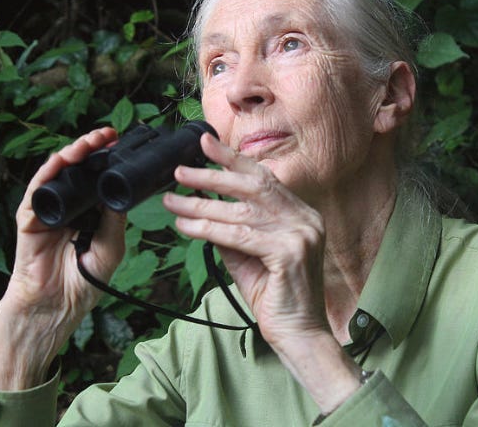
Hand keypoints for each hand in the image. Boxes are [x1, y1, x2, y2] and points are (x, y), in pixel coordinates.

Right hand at [0, 127, 126, 388]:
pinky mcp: (29, 221)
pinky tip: (60, 163)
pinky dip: (47, 175)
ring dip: (70, 156)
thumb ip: (114, 220)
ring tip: (87, 143)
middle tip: (106, 135)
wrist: (55, 308)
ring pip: (56, 175)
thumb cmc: (82, 284)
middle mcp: (68, 208)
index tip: (119, 144)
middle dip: (90, 150)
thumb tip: (120, 190)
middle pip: (76, 171)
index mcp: (88, 214)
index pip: (95, 179)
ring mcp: (47, 212)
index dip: (105, 160)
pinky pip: (36, 192)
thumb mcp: (110, 249)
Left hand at [163, 133, 363, 412]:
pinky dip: (209, 229)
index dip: (233, 158)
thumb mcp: (249, 256)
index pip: (263, 177)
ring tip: (172, 201)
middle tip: (180, 171)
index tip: (204, 143)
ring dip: (201, 205)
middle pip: (252, 186)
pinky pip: (240, 236)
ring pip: (241, 211)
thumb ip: (233, 230)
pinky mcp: (290, 253)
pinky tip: (186, 227)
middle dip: (213, 174)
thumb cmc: (275, 296)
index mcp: (300, 213)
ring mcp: (301, 234)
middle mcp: (305, 218)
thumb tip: (202, 207)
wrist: (299, 335)